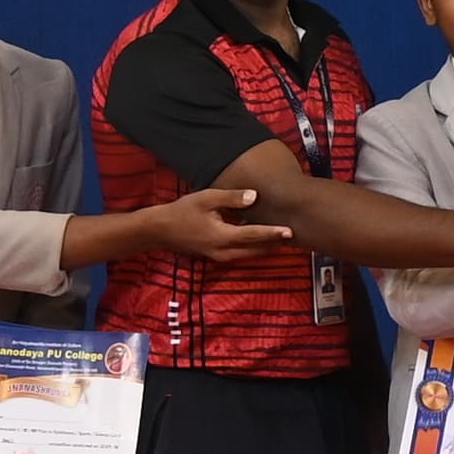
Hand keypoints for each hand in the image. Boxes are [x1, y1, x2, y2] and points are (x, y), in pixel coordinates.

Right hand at [129, 187, 289, 263]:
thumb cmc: (182, 211)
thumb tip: (255, 197)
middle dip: (274, 244)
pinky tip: (259, 240)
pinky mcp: (216, 256)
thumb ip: (231, 198)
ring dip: (264, 247)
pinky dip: (252, 248)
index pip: (254, 235)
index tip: (290, 231)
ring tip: (282, 239)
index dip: (273, 233)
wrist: (160, 231)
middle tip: (293, 236)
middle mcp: (223, 251)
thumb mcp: (207, 198)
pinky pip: (240, 254)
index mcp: (223, 236)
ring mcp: (219, 257)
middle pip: (256, 250)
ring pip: (248, 254)